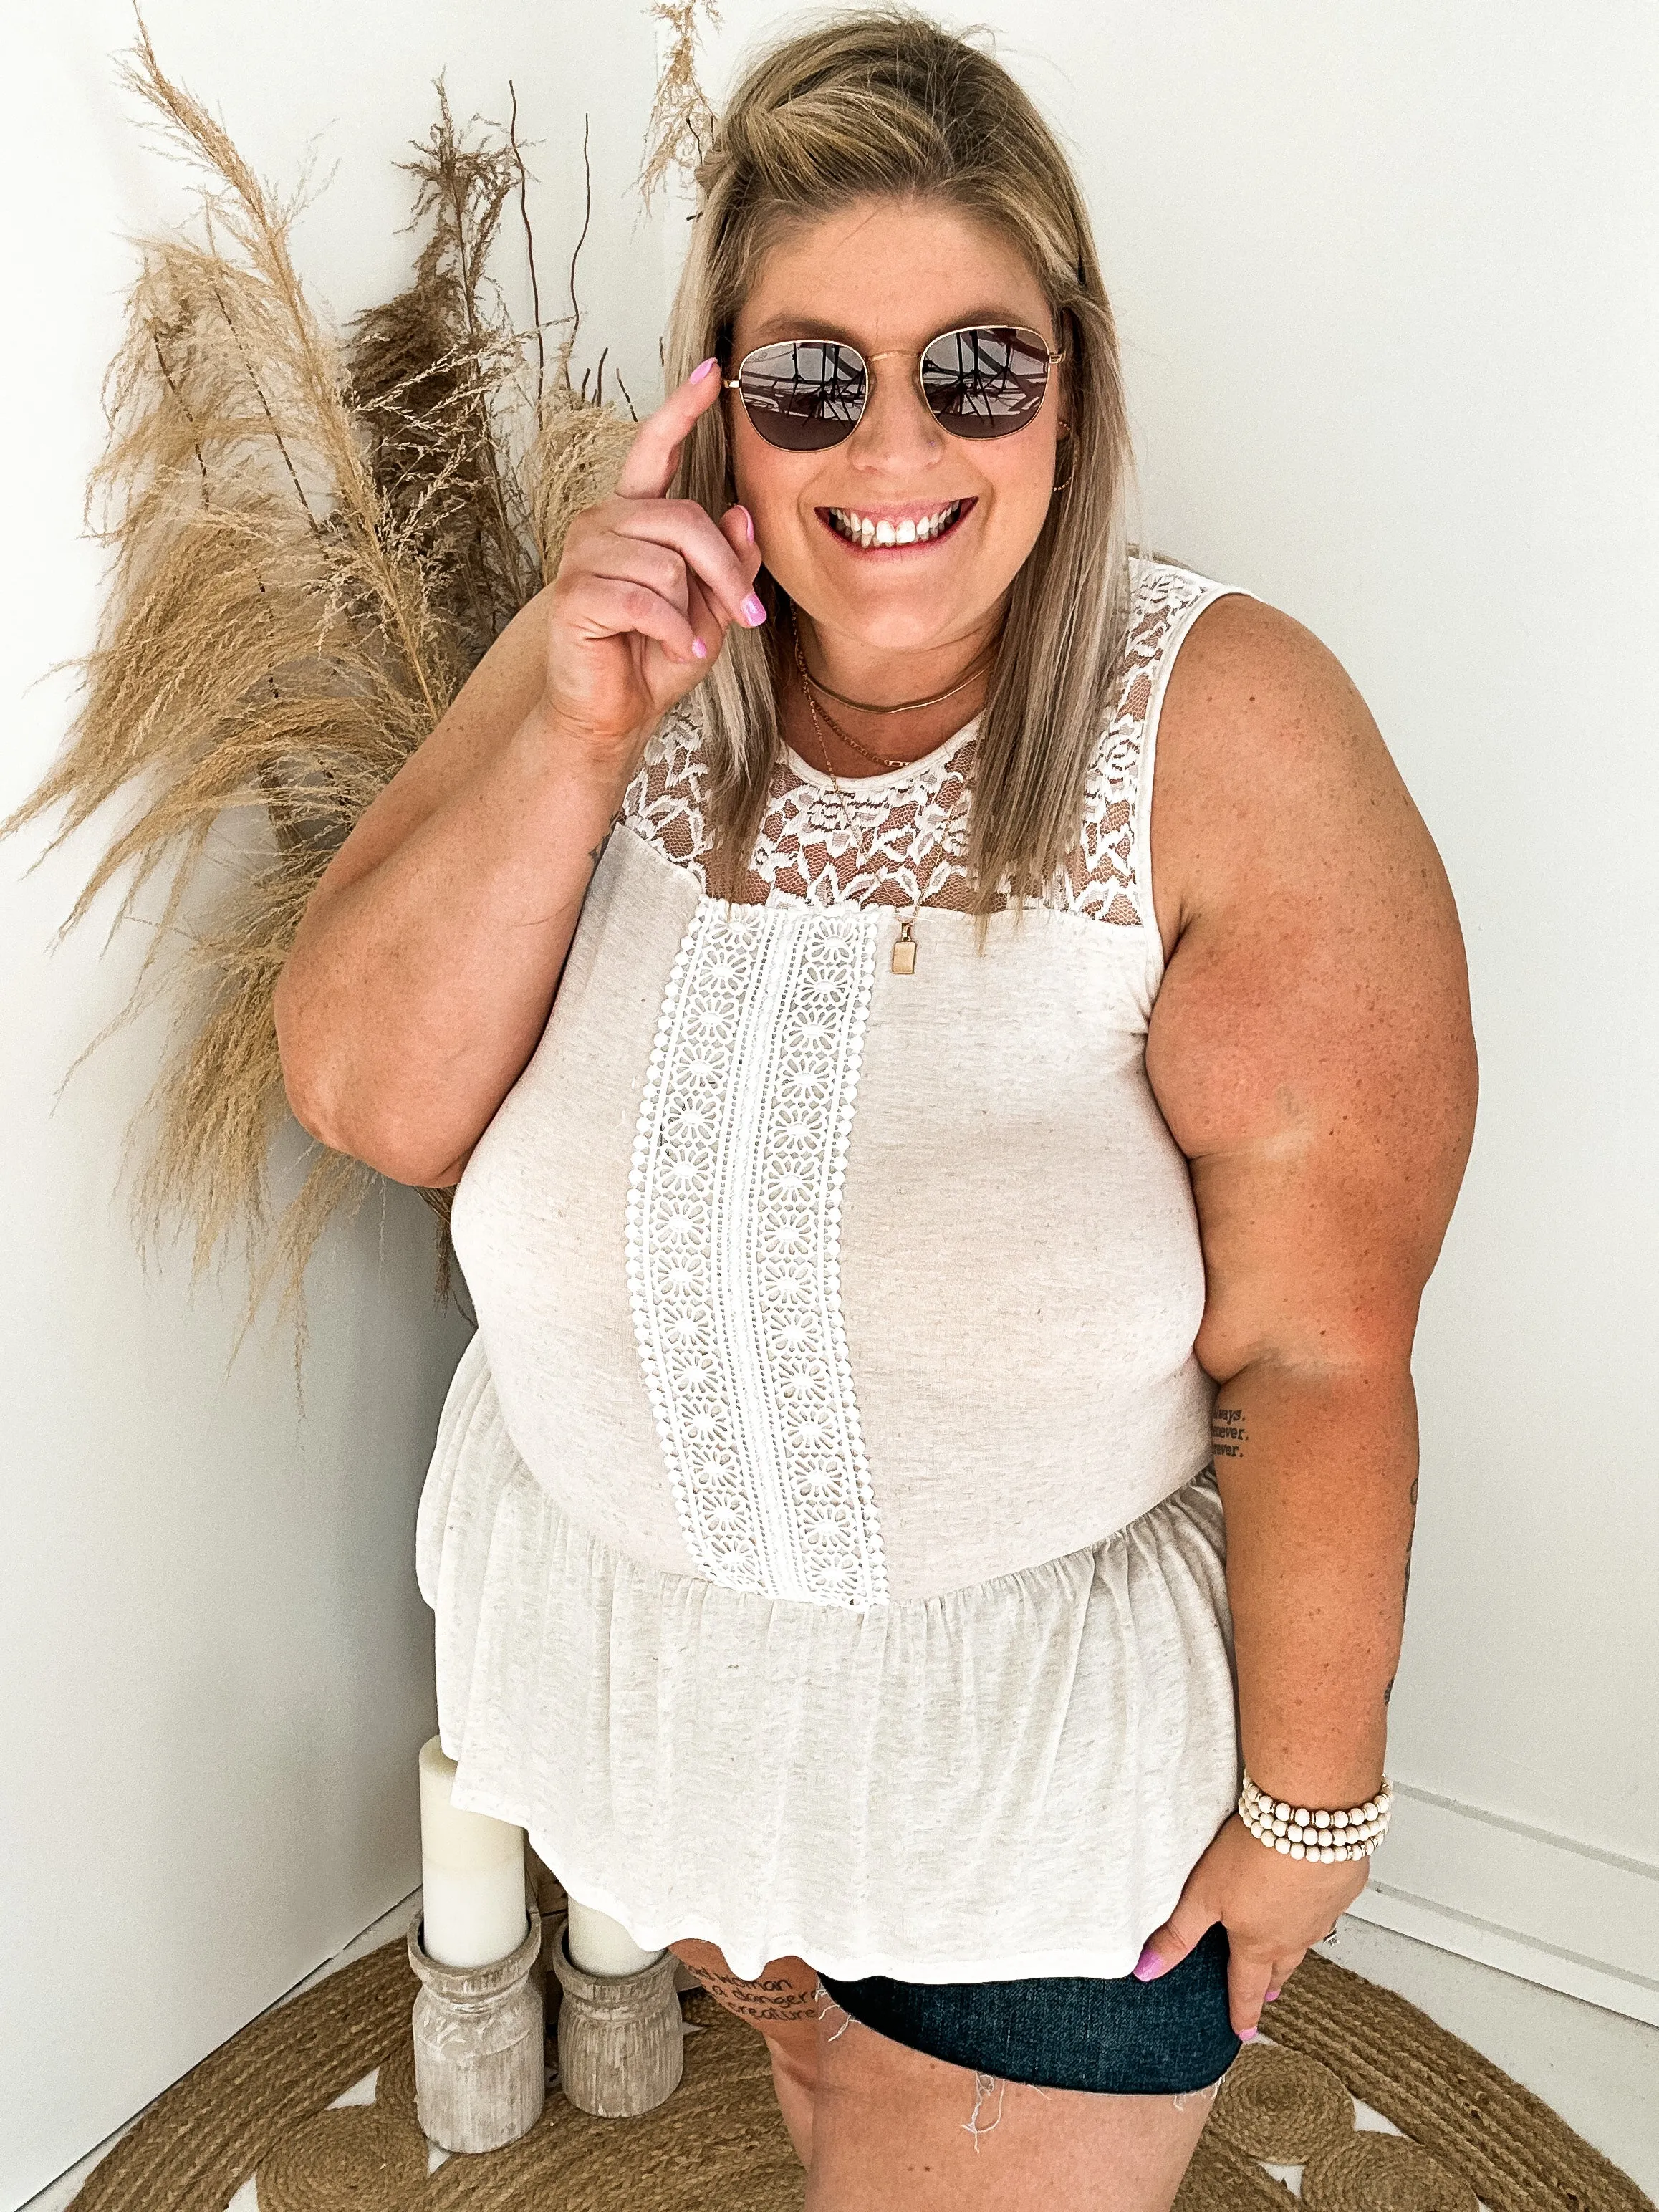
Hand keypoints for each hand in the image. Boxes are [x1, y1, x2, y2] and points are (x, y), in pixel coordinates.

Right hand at [538, 357, 765, 772]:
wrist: (614, 714)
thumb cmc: (656, 657)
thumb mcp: (710, 606)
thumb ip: (730, 561)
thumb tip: (743, 515)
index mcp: (635, 516)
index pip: (656, 449)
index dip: (682, 409)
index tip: (713, 370)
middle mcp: (604, 523)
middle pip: (684, 520)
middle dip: (725, 572)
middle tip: (746, 616)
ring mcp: (583, 555)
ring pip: (666, 563)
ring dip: (694, 612)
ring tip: (691, 642)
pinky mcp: (574, 594)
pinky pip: (646, 600)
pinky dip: (674, 632)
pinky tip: (677, 651)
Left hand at [1131, 1815, 1367, 2038]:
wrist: (1309, 1817)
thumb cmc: (1254, 1853)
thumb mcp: (1203, 1895)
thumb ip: (1177, 1935)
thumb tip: (1147, 1970)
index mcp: (1258, 1942)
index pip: (1247, 1988)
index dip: (1242, 2012)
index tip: (1243, 2031)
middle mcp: (1295, 1935)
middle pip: (1281, 1968)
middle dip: (1271, 1983)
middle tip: (1267, 1994)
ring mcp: (1324, 1912)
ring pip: (1308, 1939)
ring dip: (1295, 1948)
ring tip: (1286, 1951)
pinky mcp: (1342, 1884)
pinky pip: (1330, 1905)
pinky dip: (1319, 1906)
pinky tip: (1313, 1893)